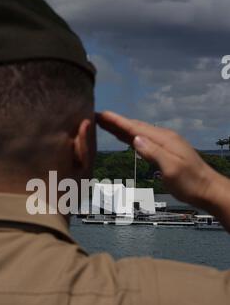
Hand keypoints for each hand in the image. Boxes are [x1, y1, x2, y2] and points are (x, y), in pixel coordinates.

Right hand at [96, 111, 222, 208]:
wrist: (207, 189)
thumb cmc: (190, 182)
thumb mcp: (171, 168)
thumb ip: (153, 153)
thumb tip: (135, 139)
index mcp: (163, 139)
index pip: (135, 128)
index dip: (117, 121)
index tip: (100, 115)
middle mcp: (163, 138)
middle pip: (135, 127)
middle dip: (115, 122)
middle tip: (96, 117)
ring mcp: (165, 144)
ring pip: (138, 132)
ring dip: (122, 128)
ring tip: (105, 124)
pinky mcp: (165, 151)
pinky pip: (144, 140)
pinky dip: (131, 136)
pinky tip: (126, 137)